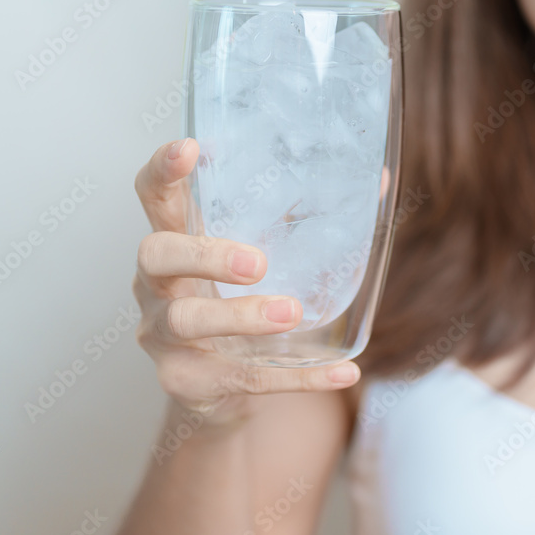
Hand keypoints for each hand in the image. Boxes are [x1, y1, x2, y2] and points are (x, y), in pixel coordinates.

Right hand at [132, 138, 360, 427]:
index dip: (164, 172)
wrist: (226, 387)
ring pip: (188, 321)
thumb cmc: (243, 301)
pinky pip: (240, 379)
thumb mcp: (269, 257)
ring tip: (292, 313)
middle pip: (157, 256)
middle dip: (205, 255)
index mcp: (177, 241)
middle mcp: (157, 286)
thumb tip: (379, 180)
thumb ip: (308, 219)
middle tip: (258, 263)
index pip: (154, 197)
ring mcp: (163, 336)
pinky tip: (342, 371)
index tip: (190, 148)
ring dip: (242, 316)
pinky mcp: (187, 382)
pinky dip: (297, 377)